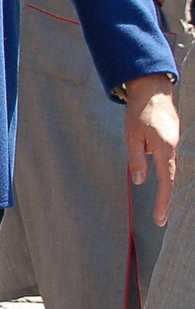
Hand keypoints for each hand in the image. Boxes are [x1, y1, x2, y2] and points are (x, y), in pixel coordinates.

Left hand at [123, 74, 179, 224]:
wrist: (152, 90)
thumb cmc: (139, 112)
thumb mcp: (131, 136)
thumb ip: (136, 160)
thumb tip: (139, 182)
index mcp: (165, 149)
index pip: (165, 182)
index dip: (163, 202)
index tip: (159, 219)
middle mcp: (174, 148)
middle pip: (170, 178)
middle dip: (165, 199)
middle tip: (160, 219)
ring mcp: (176, 143)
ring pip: (168, 168)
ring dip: (165, 185)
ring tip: (160, 205)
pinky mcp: (173, 139)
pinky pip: (168, 159)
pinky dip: (164, 171)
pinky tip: (159, 178)